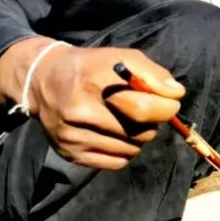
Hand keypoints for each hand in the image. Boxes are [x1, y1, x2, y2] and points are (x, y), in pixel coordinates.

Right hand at [29, 46, 184, 169]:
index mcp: (94, 83)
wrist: (42, 80)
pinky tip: (116, 135)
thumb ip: (153, 74)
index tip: (169, 104)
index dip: (165, 109)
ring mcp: (72, 136)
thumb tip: (177, 95)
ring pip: (130, 150)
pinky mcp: (70, 153)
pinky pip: (116, 163)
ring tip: (126, 121)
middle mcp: (79, 112)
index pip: (143, 110)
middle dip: (151, 124)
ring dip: (138, 138)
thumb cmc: (90, 67)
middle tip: (142, 111)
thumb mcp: (121, 57)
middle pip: (140, 134)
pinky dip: (124, 151)